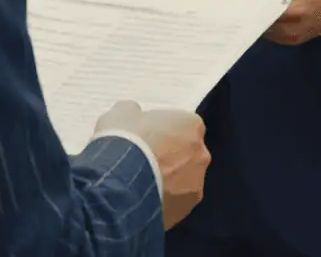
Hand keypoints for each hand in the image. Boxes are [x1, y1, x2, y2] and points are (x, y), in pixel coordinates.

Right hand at [93, 101, 209, 228]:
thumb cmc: (125, 139)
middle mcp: (201, 155)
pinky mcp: (185, 210)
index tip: (147, 137)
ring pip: (182, 181)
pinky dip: (162, 201)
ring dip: (168, 181)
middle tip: (145, 161)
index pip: (182, 126)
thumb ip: (133, 111)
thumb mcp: (121, 113)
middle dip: (170, 157)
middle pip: (186, 154)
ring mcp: (196, 184)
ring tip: (141, 184)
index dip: (163, 132)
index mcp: (192, 125)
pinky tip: (142, 200)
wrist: (118, 182)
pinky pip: (174, 202)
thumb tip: (133, 114)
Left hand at [221, 0, 320, 45]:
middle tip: (220, 9)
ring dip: (246, 20)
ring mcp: (295, 26)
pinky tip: (253, 22)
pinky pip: (268, 34)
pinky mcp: (294, 39)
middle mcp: (295, 5)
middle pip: (255, 9)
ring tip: (234, 15)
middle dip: (237, 9)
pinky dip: (258, 27)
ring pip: (259, 24)